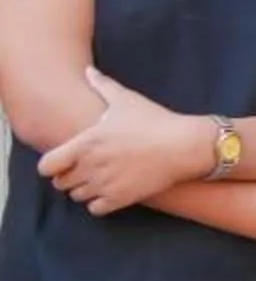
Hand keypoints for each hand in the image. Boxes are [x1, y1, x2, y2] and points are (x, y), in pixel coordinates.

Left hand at [37, 69, 214, 214]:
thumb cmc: (155, 121)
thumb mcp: (126, 100)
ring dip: (85, 189)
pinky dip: (100, 203)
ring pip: (77, 196)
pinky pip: (95, 209)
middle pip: (60, 183)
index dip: (52, 164)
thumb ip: (102, 85)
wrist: (185, 145)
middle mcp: (90, 167)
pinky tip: (112, 190)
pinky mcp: (121, 199)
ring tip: (100, 178)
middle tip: (86, 168)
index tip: (66, 159)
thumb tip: (88, 71)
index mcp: (85, 144)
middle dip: (70, 176)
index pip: (46, 166)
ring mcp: (104, 185)